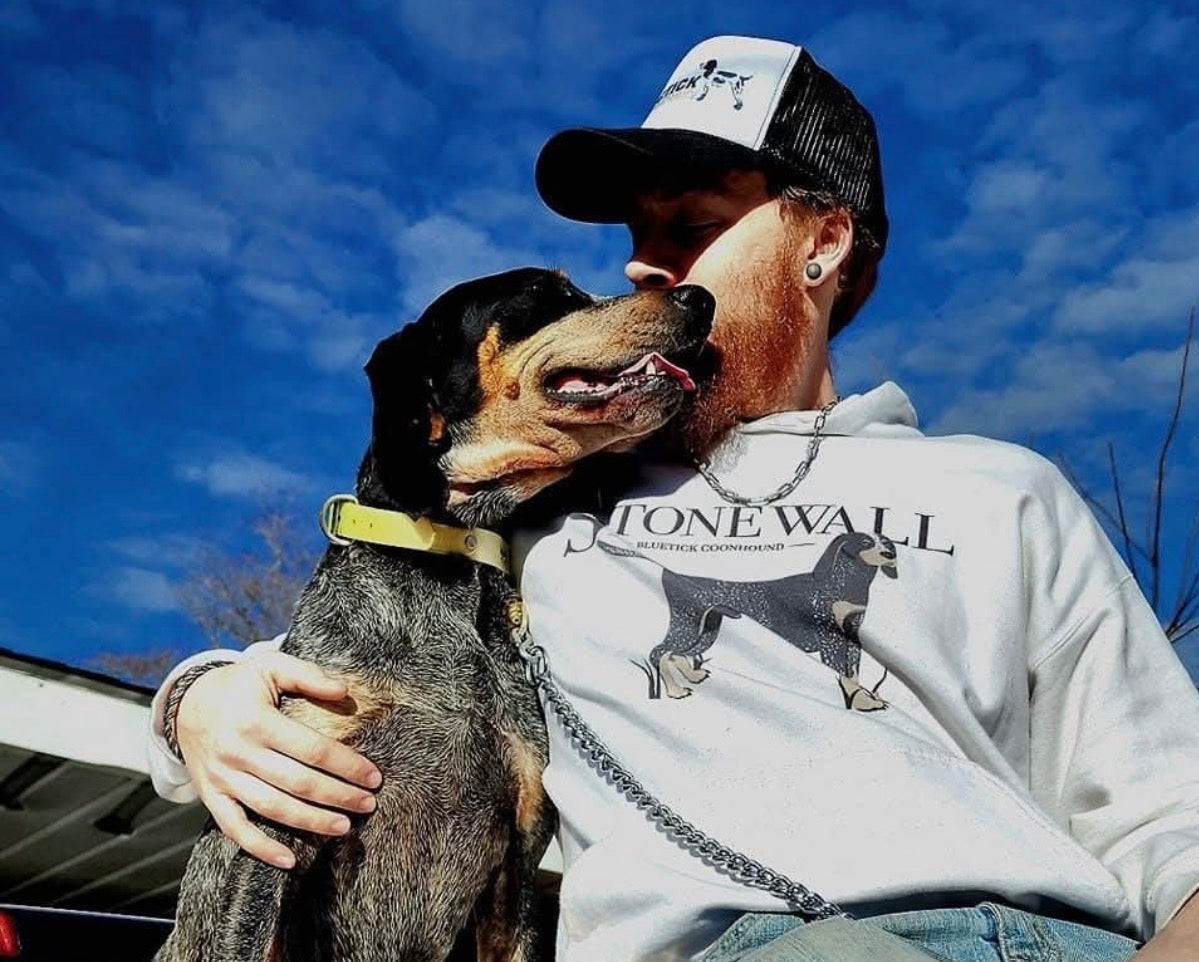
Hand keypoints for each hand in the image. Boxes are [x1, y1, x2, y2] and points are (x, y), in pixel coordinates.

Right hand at [175, 651, 382, 866]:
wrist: (185, 704)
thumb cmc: (237, 685)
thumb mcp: (270, 666)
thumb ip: (307, 675)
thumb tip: (343, 689)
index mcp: (257, 721)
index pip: (312, 749)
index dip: (347, 765)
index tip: (373, 776)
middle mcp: (239, 753)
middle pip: (298, 782)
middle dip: (338, 796)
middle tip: (368, 804)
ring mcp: (223, 778)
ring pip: (273, 808)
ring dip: (311, 821)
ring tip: (343, 827)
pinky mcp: (211, 797)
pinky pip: (235, 829)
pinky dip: (261, 848)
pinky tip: (289, 859)